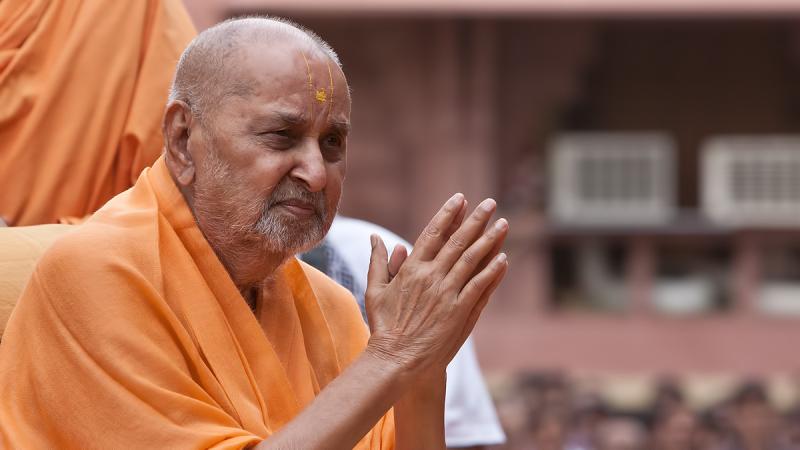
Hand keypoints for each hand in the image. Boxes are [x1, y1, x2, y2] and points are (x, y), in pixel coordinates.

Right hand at [364, 193, 508, 377]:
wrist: (396, 359)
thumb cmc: (384, 326)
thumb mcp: (375, 290)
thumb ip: (378, 262)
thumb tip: (375, 238)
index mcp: (411, 268)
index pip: (433, 233)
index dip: (448, 214)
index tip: (460, 199)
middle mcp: (431, 276)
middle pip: (457, 241)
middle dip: (475, 220)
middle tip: (490, 203)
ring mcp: (447, 294)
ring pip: (472, 260)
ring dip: (490, 240)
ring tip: (503, 224)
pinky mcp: (460, 311)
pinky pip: (480, 286)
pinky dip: (492, 271)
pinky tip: (503, 258)